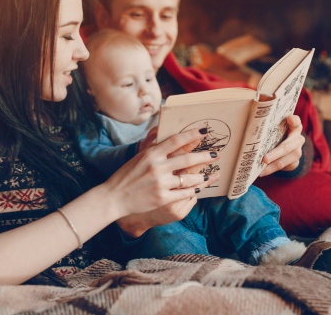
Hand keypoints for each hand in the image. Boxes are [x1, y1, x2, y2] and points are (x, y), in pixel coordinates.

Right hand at [104, 128, 218, 222]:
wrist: (114, 197)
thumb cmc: (126, 176)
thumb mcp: (139, 157)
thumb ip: (154, 148)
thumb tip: (166, 136)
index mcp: (151, 153)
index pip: (176, 140)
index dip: (192, 135)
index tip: (204, 132)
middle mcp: (158, 166)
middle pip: (188, 159)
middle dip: (205, 156)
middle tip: (215, 154)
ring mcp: (161, 183)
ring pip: (189, 178)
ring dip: (203, 176)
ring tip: (210, 174)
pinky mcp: (163, 198)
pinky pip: (184, 193)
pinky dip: (193, 190)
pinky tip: (198, 188)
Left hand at [259, 115, 304, 176]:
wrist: (285, 149)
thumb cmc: (277, 134)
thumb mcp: (276, 128)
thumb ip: (270, 125)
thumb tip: (254, 119)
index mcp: (294, 127)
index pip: (296, 122)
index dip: (294, 120)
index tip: (289, 119)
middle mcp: (298, 139)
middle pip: (287, 146)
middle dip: (275, 154)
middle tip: (264, 159)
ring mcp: (298, 152)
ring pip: (284, 160)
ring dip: (271, 166)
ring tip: (260, 170)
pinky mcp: (295, 162)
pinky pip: (282, 167)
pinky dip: (271, 170)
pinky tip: (262, 172)